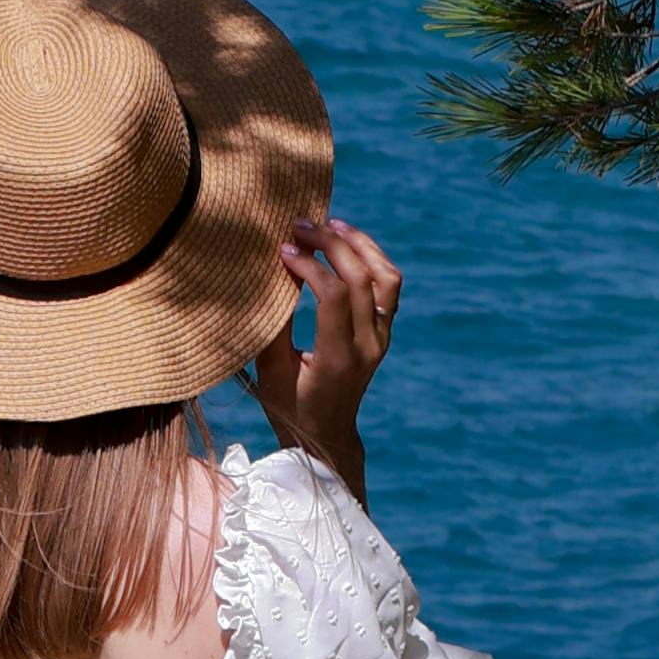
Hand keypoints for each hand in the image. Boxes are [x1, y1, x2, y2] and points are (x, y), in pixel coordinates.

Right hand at [250, 215, 397, 499]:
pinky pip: (388, 286)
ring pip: (385, 277)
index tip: (283, 250)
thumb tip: (278, 271)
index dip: (308, 265)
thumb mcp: (270, 368)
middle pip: (360, 278)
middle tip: (301, 226)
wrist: (326, 434)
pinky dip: (371, 258)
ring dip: (360, 245)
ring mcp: (381, 338)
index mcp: (338, 358)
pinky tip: (347, 243)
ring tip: (331, 225)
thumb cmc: (288, 403)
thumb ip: (276, 322)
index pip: (333, 294)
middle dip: (330, 245)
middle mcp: (368, 345)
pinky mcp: (384, 332)